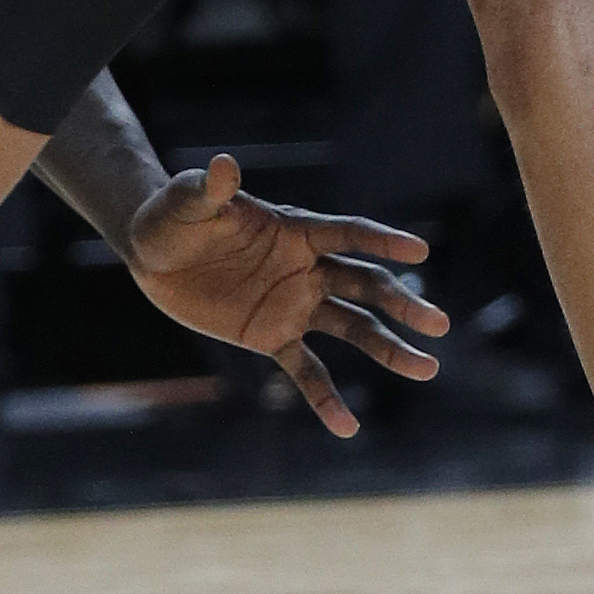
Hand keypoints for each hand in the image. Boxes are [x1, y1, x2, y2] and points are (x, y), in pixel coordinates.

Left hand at [127, 154, 442, 436]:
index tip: (420, 251)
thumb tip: (223, 165)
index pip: (346, 234)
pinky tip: (347, 427)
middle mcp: (304, 268)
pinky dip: (325, 398)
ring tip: (426, 369)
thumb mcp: (188, 201)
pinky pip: (306, 369)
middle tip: (438, 325)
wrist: (154, 253)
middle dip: (401, 304)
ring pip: (352, 327)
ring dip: (388, 348)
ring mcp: (293, 304)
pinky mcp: (272, 335)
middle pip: (364, 285)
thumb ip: (210, 189)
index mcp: (294, 231)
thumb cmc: (174, 215)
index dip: (381, 240)